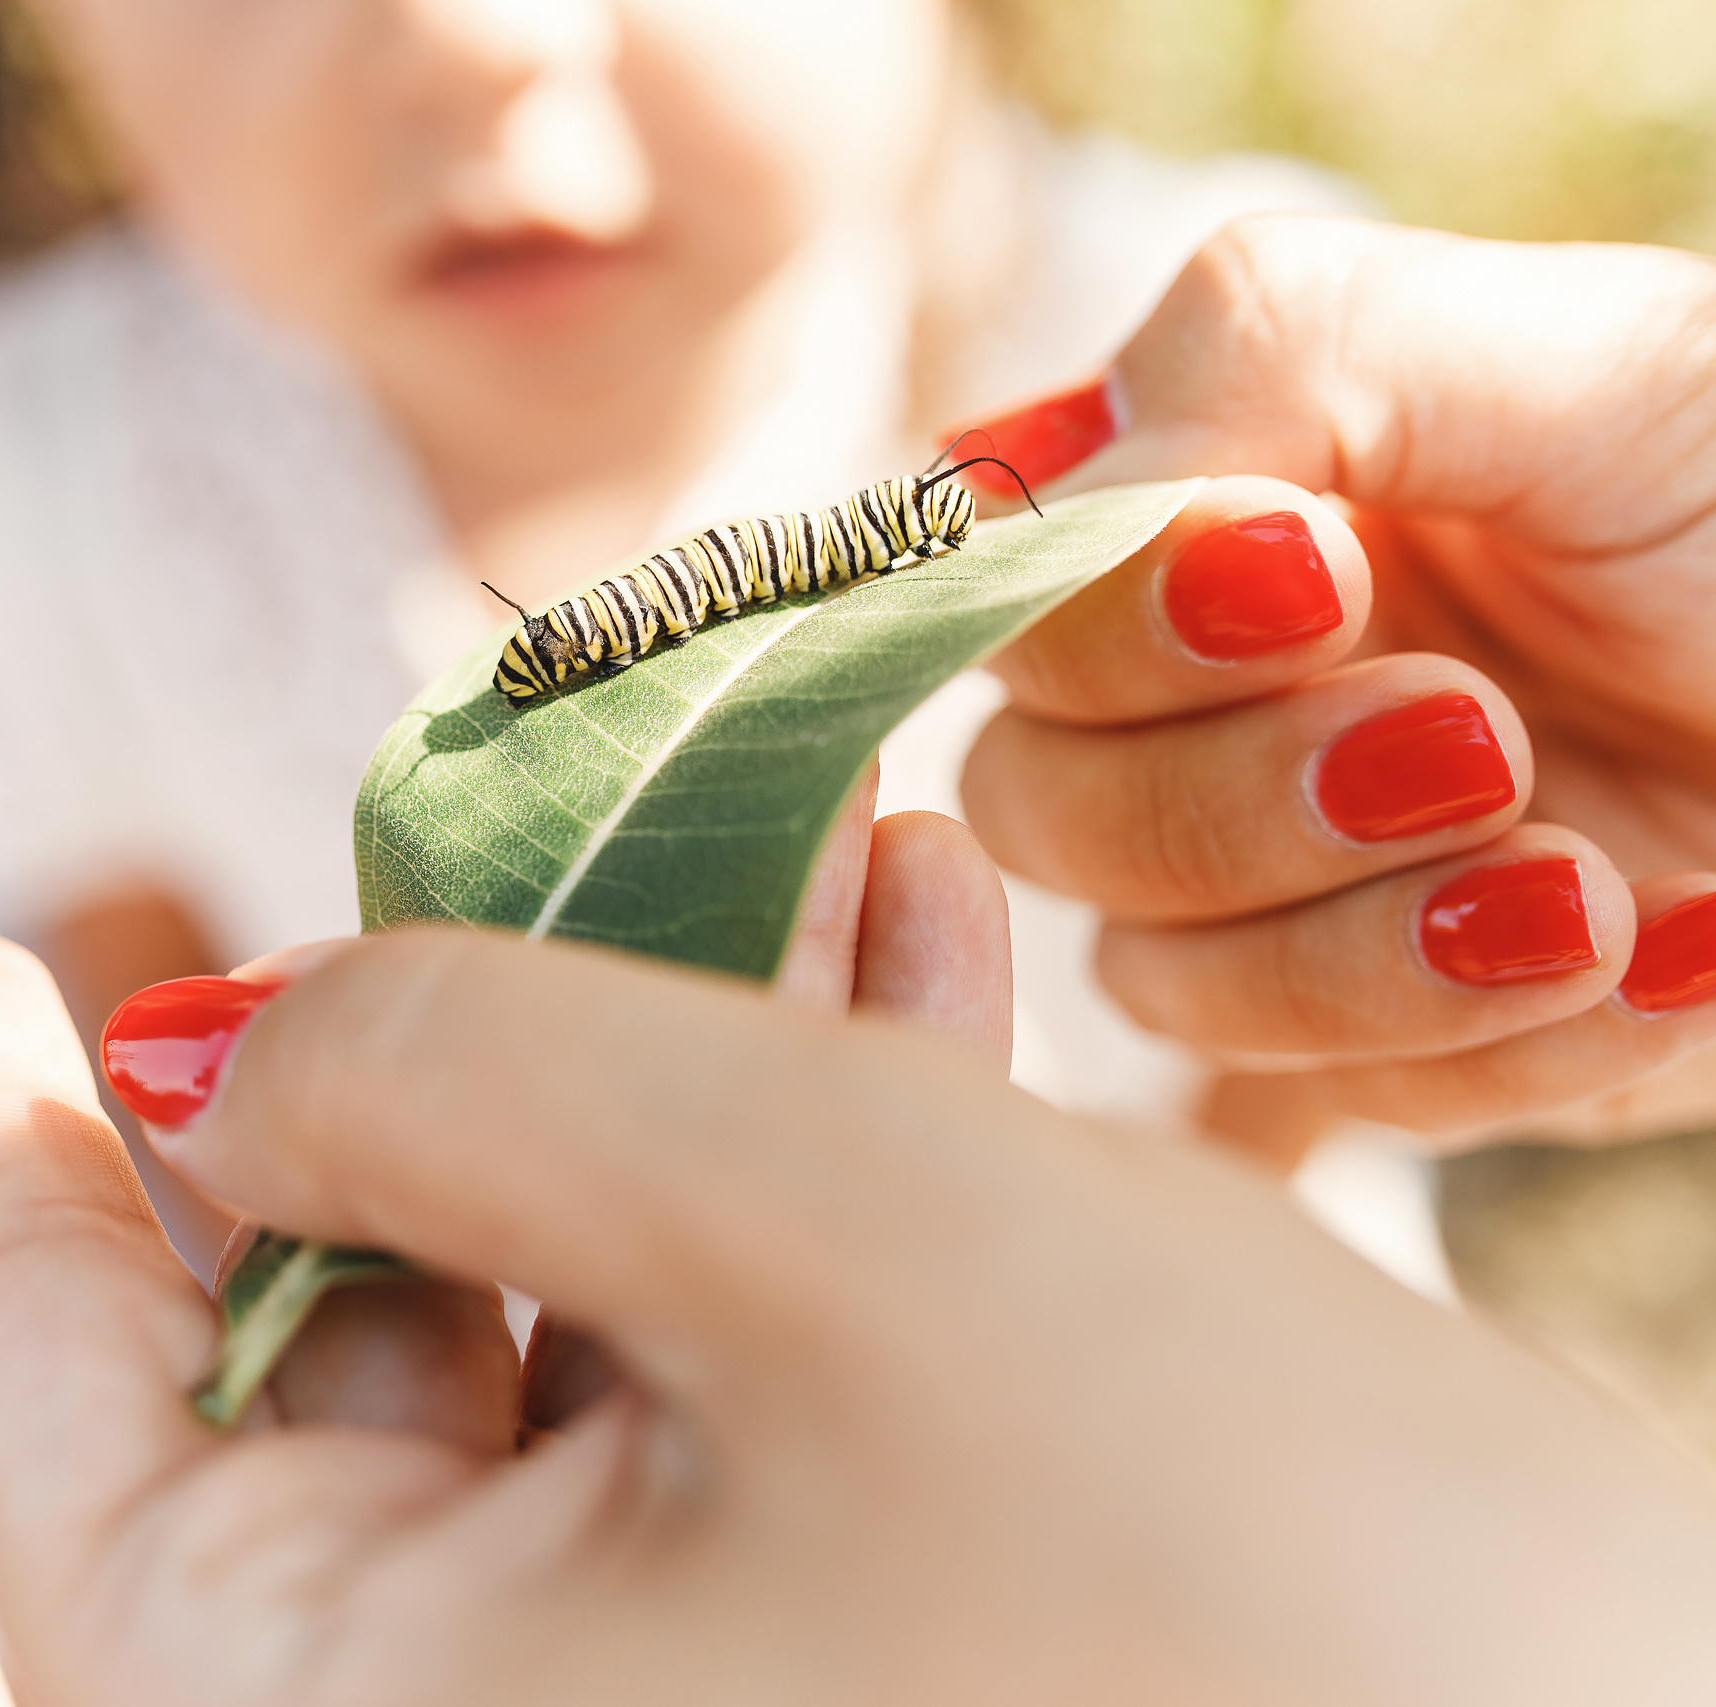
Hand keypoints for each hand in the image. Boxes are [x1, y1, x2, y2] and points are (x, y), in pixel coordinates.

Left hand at [0, 920, 1715, 1704]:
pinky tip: (888, 962)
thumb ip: (453, 1076)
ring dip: (659, 1073)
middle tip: (464, 823)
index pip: (67, 1431)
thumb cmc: (1249, 1595)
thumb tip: (232, 1054)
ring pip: (570, 1351)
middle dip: (426, 1054)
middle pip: (336, 1363)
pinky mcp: (865, 1679)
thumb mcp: (795, 1227)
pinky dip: (796, 1190)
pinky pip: (744, 1411)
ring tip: (750, 826)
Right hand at [965, 218, 1715, 1154]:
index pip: (1003, 611)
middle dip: (1235, 799)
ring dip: (1362, 948)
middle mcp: (1208, 713)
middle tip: (1471, 739)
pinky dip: (1509, 1041)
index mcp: (1205, 530)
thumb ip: (1268, 353)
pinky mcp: (1408, 1048)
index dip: (1103, 626)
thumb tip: (1033, 505)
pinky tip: (1673, 949)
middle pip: (1040, 817)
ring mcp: (1294, 896)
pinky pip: (1347, 1108)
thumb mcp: (1557, 351)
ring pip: (1159, 986)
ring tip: (1591, 876)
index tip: (1313, 579)